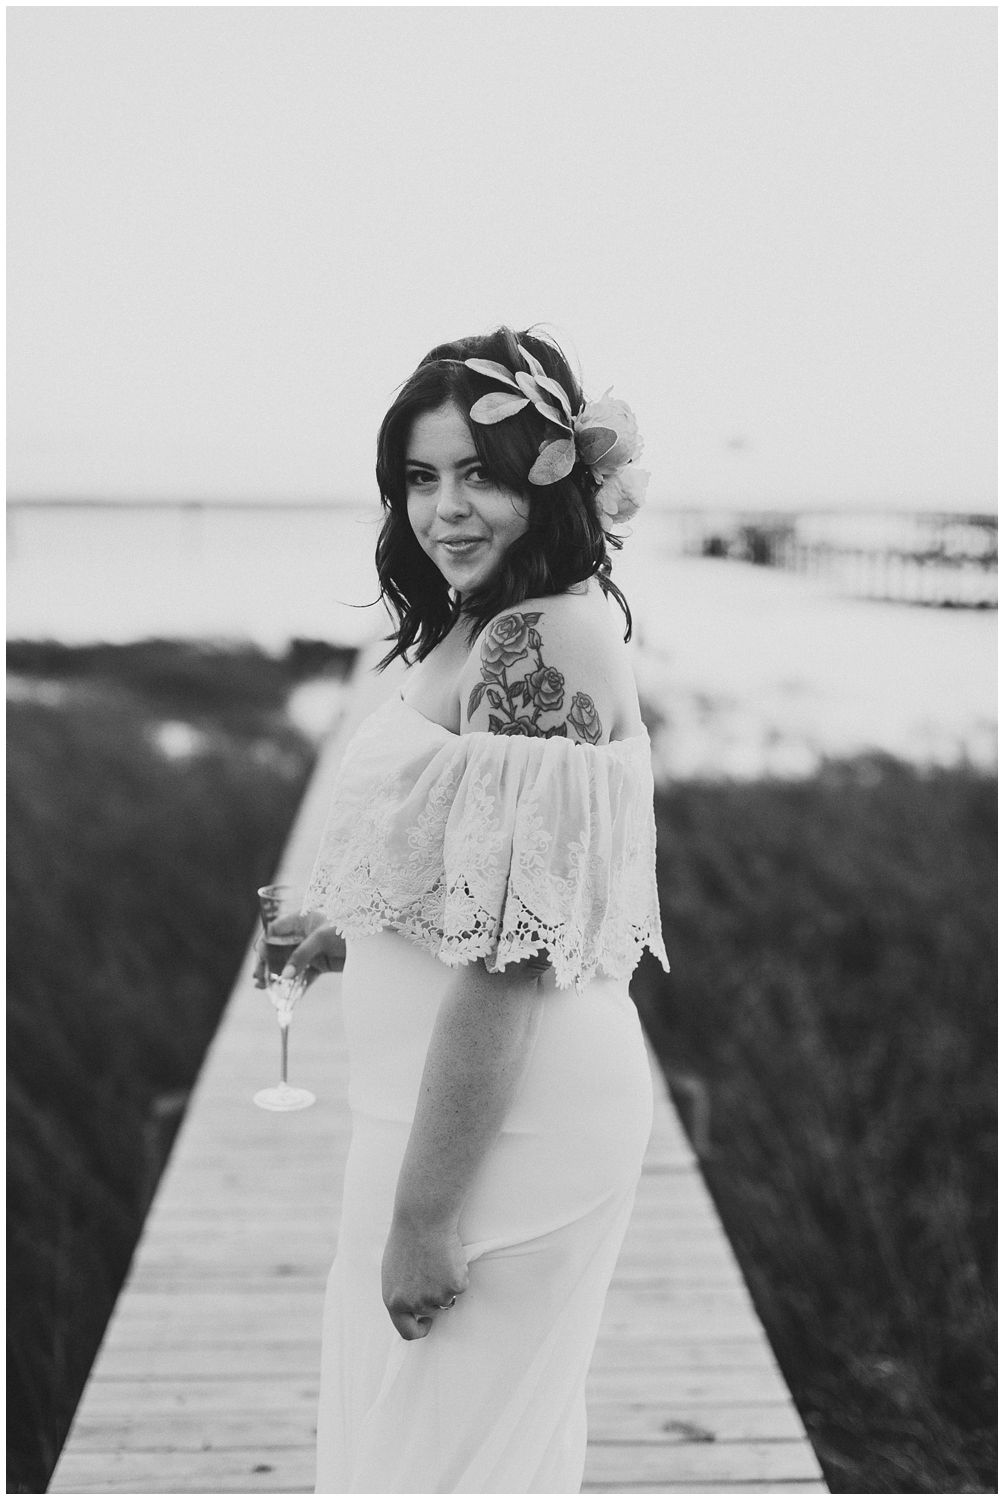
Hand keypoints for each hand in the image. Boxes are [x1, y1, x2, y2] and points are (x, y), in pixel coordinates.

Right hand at [253, 911, 344, 987]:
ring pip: (289, 963)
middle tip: (258, 979)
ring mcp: (312, 950)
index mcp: (302, 919)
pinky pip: (304, 975)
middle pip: (279, 949)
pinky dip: (295, 985)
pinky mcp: (321, 964)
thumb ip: (302, 955)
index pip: (275, 930)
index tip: (259, 960)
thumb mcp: (321, 939)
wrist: (374, 944)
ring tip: (264, 988)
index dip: (265, 944)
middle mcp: (304, 934)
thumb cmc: (347, 930)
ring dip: (278, 976)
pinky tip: (286, 996)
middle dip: (267, 963)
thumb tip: (285, 976)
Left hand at [381, 1214, 469, 1340]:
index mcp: (394, 1301)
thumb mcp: (393, 1272)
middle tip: (431, 1268)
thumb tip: (411, 1307)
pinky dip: (458, 1273)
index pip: (407, 1332)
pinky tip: (448, 1256)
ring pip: (447, 1298)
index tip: (426, 1322)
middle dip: (433, 1293)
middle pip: (431, 1309)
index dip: (419, 1329)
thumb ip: (401, 1293)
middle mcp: (415, 1303)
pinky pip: (461, 1285)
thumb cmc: (406, 1239)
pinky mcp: (454, 1286)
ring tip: (437, 1259)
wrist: (422, 1219)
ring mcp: (436, 1296)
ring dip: (446, 1282)